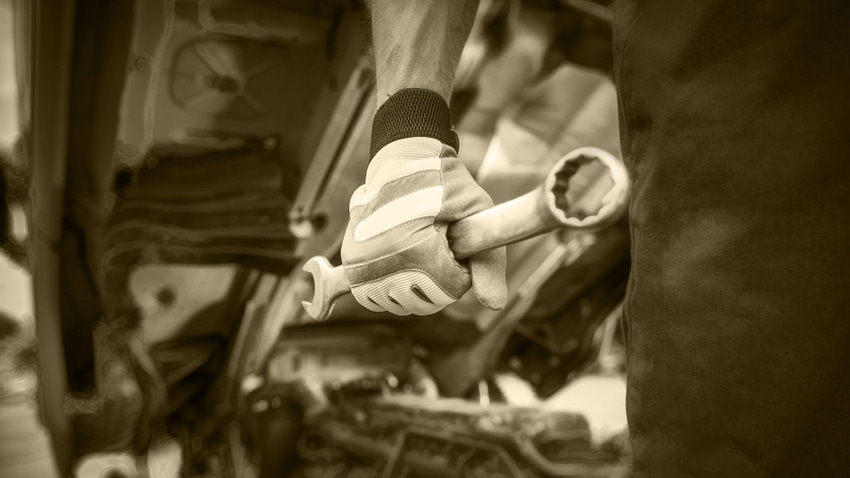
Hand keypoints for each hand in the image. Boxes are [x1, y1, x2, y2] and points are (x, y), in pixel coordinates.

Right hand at [341, 137, 506, 315]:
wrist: (402, 160)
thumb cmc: (443, 182)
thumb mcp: (475, 211)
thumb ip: (488, 262)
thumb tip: (495, 306)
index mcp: (415, 250)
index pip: (451, 289)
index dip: (462, 267)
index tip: (457, 242)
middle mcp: (381, 262)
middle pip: (425, 302)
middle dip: (441, 279)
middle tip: (439, 244)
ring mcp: (362, 265)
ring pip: (400, 304)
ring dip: (416, 285)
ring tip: (420, 248)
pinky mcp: (351, 264)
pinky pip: (375, 298)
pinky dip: (391, 289)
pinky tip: (403, 264)